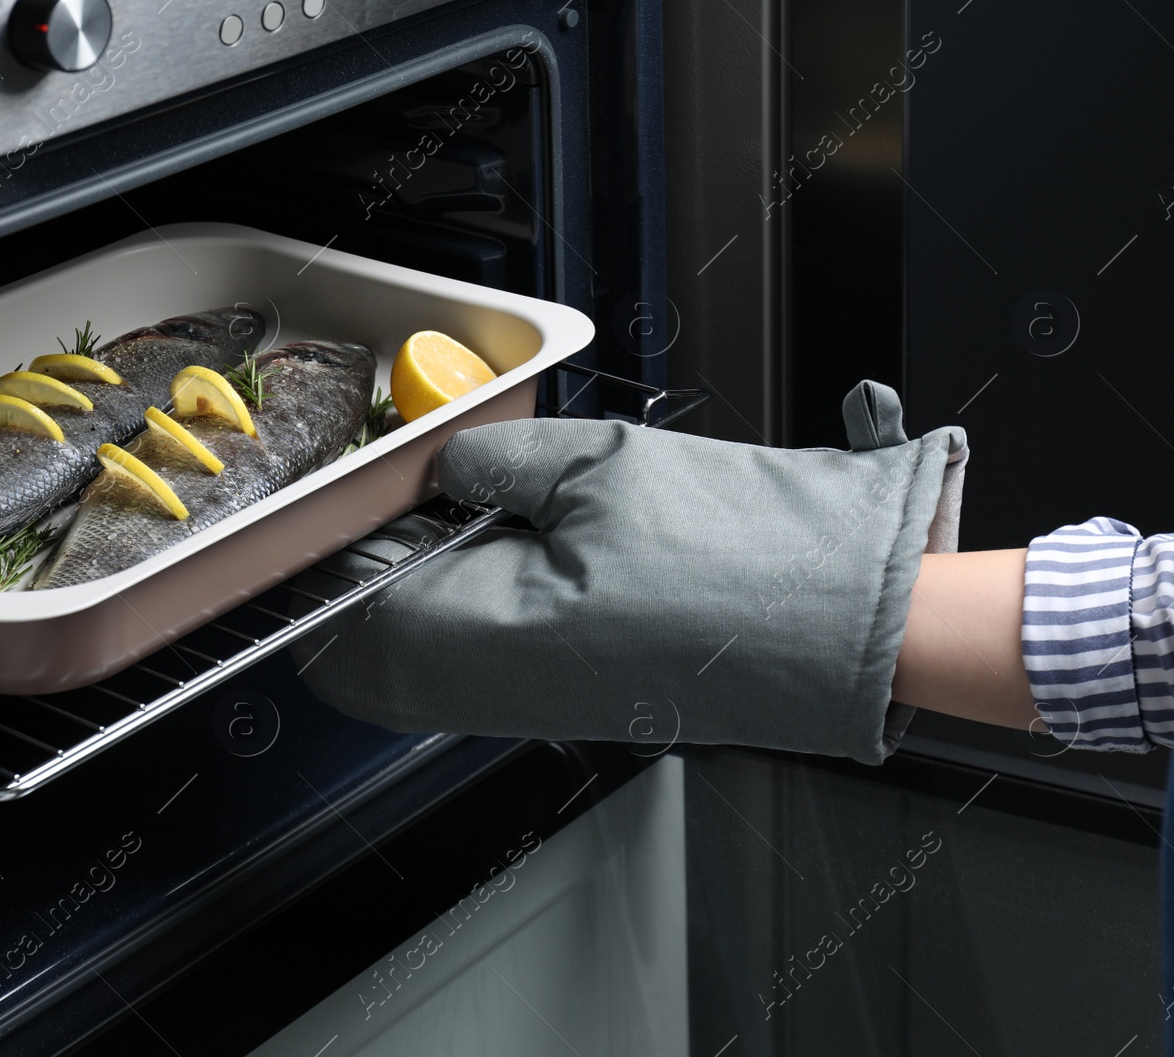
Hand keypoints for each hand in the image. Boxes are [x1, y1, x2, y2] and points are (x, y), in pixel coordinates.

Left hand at [297, 381, 967, 763]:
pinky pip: (473, 681)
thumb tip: (437, 467)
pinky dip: (456, 628)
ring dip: (408, 607)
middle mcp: (495, 696)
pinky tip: (501, 560)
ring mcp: (534, 711)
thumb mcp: (598, 467)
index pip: (343, 621)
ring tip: (450, 526)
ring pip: (418, 676)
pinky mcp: (572, 707)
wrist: (849, 621)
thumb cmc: (741, 552)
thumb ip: (490, 462)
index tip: (331, 507)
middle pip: (367, 665)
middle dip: (354, 593)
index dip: (323, 563)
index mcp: (484, 637)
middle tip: (386, 512)